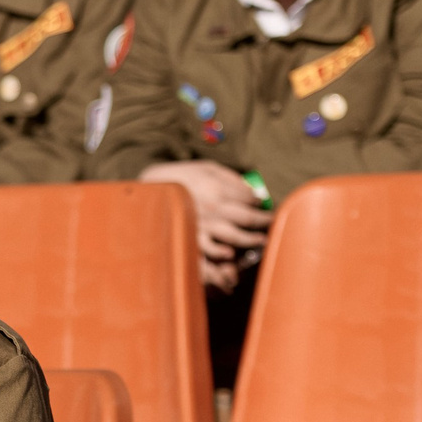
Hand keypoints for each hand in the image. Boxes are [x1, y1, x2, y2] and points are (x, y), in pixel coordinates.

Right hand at [141, 161, 267, 285]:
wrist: (151, 189)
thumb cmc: (180, 176)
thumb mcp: (206, 168)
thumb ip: (230, 178)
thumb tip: (251, 189)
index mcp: (219, 189)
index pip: (250, 199)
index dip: (260, 201)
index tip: (262, 203)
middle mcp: (215, 209)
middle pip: (249, 218)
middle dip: (264, 221)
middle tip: (271, 222)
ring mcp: (204, 225)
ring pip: (236, 236)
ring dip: (253, 239)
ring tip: (261, 240)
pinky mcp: (192, 236)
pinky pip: (211, 250)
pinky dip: (223, 253)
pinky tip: (231, 254)